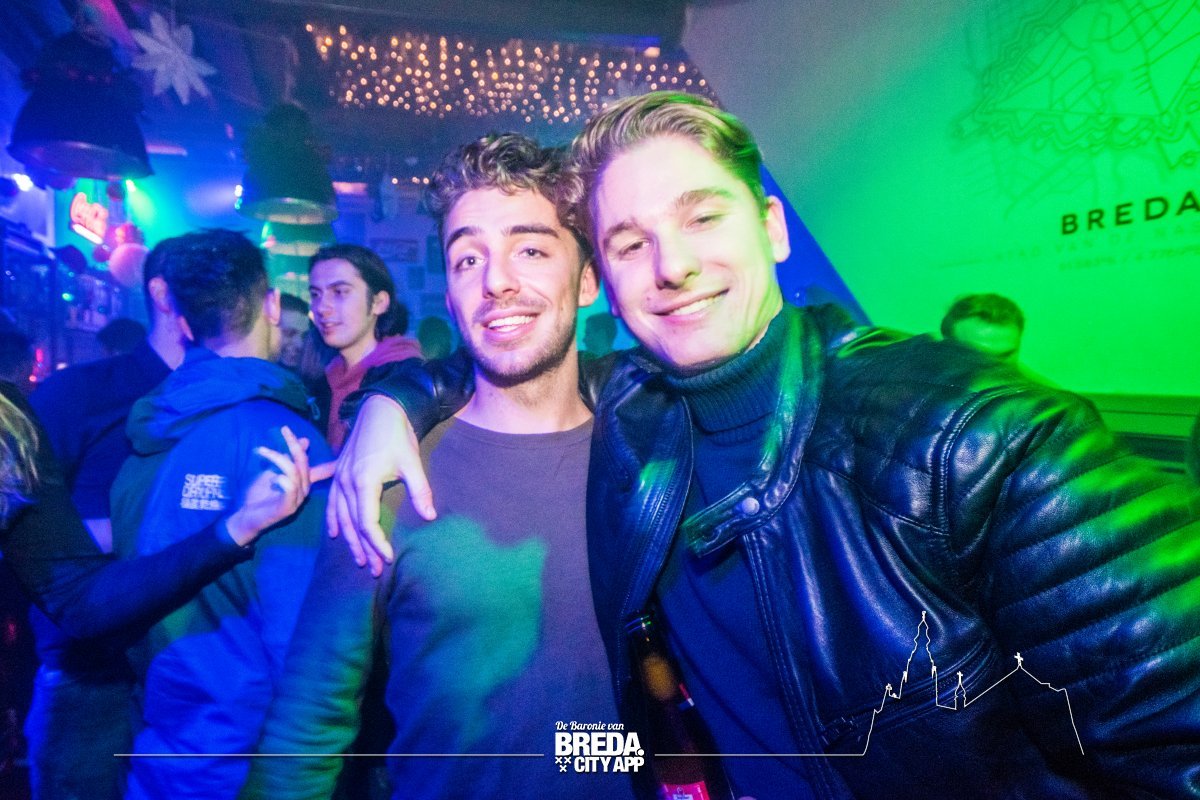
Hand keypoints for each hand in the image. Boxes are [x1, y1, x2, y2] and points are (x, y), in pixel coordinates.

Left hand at [225, 426, 334, 545]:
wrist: (245, 516)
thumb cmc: (258, 494)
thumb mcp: (273, 470)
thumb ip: (287, 457)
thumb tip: (304, 440)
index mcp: (303, 481)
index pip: (312, 462)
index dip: (303, 446)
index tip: (289, 430)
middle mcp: (304, 490)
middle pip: (303, 463)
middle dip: (293, 445)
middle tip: (283, 430)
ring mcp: (297, 500)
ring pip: (295, 473)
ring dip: (279, 458)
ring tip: (263, 451)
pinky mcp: (288, 508)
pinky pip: (291, 489)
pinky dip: (283, 479)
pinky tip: (273, 478)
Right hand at [328, 394, 434, 575]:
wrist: (379, 409)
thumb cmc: (397, 435)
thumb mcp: (412, 462)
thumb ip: (420, 491)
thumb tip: (430, 517)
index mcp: (364, 481)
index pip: (367, 522)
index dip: (376, 542)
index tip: (387, 558)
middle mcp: (346, 482)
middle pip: (352, 524)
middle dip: (362, 548)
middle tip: (373, 570)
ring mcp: (339, 478)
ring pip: (339, 516)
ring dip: (348, 539)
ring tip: (357, 559)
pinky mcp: (338, 473)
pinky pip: (331, 502)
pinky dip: (332, 519)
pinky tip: (334, 534)